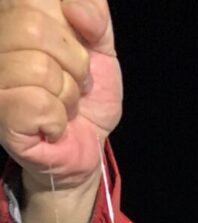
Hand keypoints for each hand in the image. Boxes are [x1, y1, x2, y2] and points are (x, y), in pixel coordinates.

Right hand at [0, 0, 121, 189]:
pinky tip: (53, 125)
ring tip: (64, 105)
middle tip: (75, 82)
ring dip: (66, 94)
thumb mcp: (101, 48)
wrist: (88, 147)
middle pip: (31, 26)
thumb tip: (74, 7)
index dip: (68, 22)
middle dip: (72, 61)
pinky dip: (57, 118)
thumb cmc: (86, 96)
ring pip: (37, 67)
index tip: (80, 44)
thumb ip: (94, 14)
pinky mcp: (1, 115)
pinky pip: (37, 103)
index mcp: (15, 17)